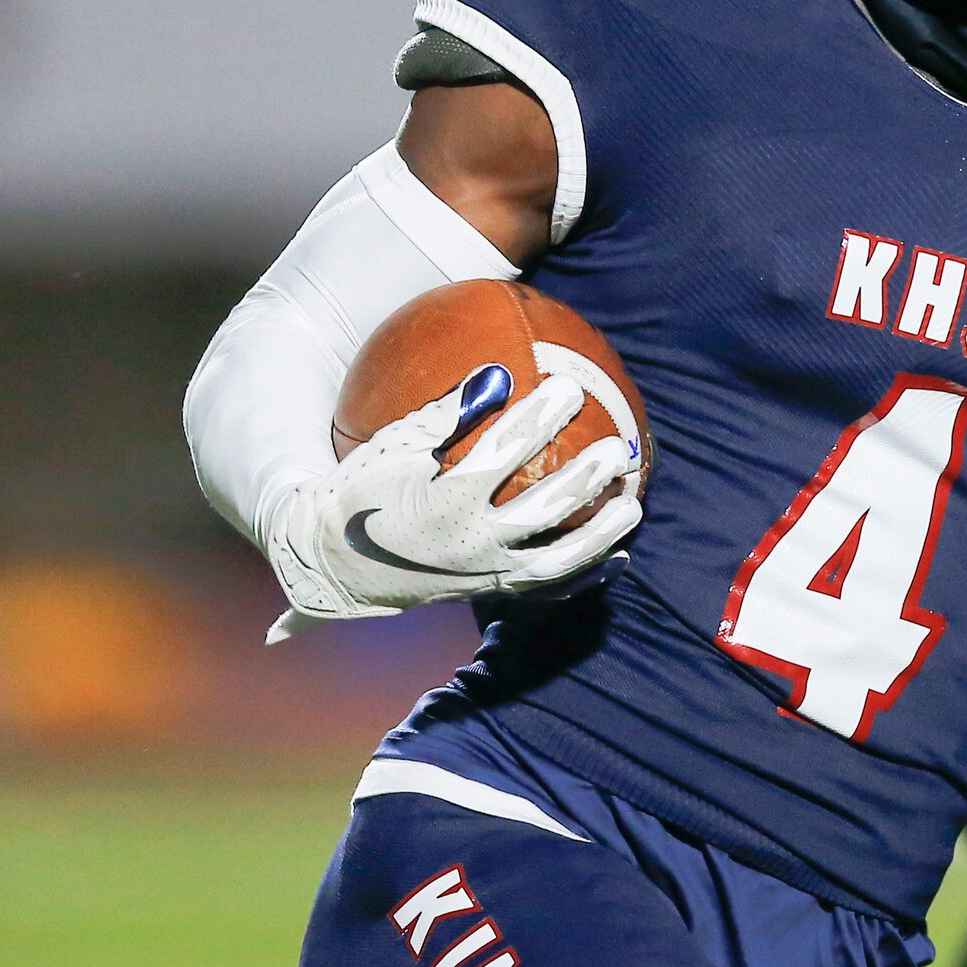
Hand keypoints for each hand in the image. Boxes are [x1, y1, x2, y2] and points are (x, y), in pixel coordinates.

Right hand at [269, 370, 641, 620]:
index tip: (568, 388)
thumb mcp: (396, 446)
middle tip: (618, 448)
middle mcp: (470, 544)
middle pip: (544, 510)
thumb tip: (497, 374)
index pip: (505, 453)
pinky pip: (546, 587)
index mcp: (444, 502)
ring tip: (633, 504)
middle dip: (586, 478)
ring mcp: (483, 574)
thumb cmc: (364, 491)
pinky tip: (617, 558)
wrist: (334, 563)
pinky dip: (584, 573)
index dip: (540, 418)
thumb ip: (448, 414)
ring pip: (556, 560)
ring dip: (600, 533)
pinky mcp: (489, 592)